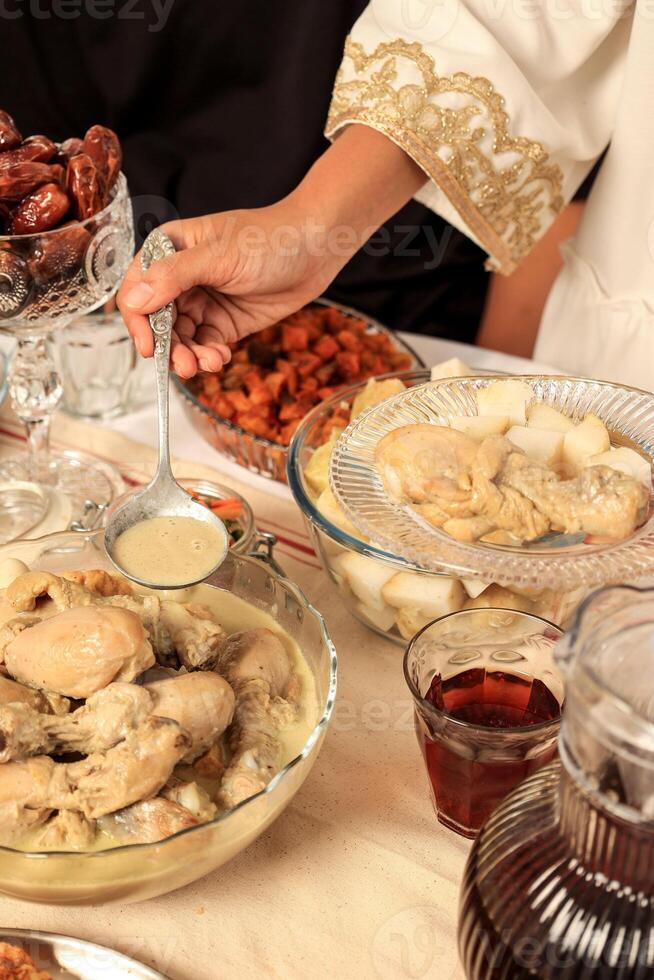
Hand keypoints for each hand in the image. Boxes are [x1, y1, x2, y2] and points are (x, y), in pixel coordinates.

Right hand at [117, 126, 425, 377]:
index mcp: (169, 250)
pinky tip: (221, 359)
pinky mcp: (225, 323)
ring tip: (208, 364)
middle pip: (157, 321)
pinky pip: (205, 346)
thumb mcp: (219, 256)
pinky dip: (208, 357)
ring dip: (188, 356)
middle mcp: (180, 278)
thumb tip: (134, 300)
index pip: (137, 288)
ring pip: (181, 338)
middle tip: (184, 366)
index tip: (149, 347)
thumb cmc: (269, 239)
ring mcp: (203, 302)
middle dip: (168, 346)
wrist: (318, 248)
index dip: (138, 320)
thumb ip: (175, 277)